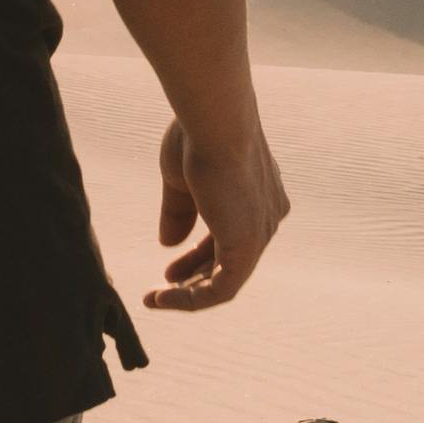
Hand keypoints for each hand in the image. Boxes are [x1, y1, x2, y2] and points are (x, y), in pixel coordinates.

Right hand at [146, 106, 287, 311]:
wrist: (216, 124)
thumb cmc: (197, 139)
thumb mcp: (181, 181)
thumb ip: (178, 213)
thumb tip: (167, 244)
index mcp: (257, 196)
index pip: (229, 235)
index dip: (198, 255)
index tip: (170, 264)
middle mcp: (267, 217)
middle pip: (230, 259)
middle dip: (194, 275)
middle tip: (162, 285)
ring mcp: (261, 232)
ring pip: (228, 279)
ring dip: (189, 293)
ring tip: (156, 299)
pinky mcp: (248, 247)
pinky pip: (223, 288)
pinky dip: (192, 298)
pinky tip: (163, 297)